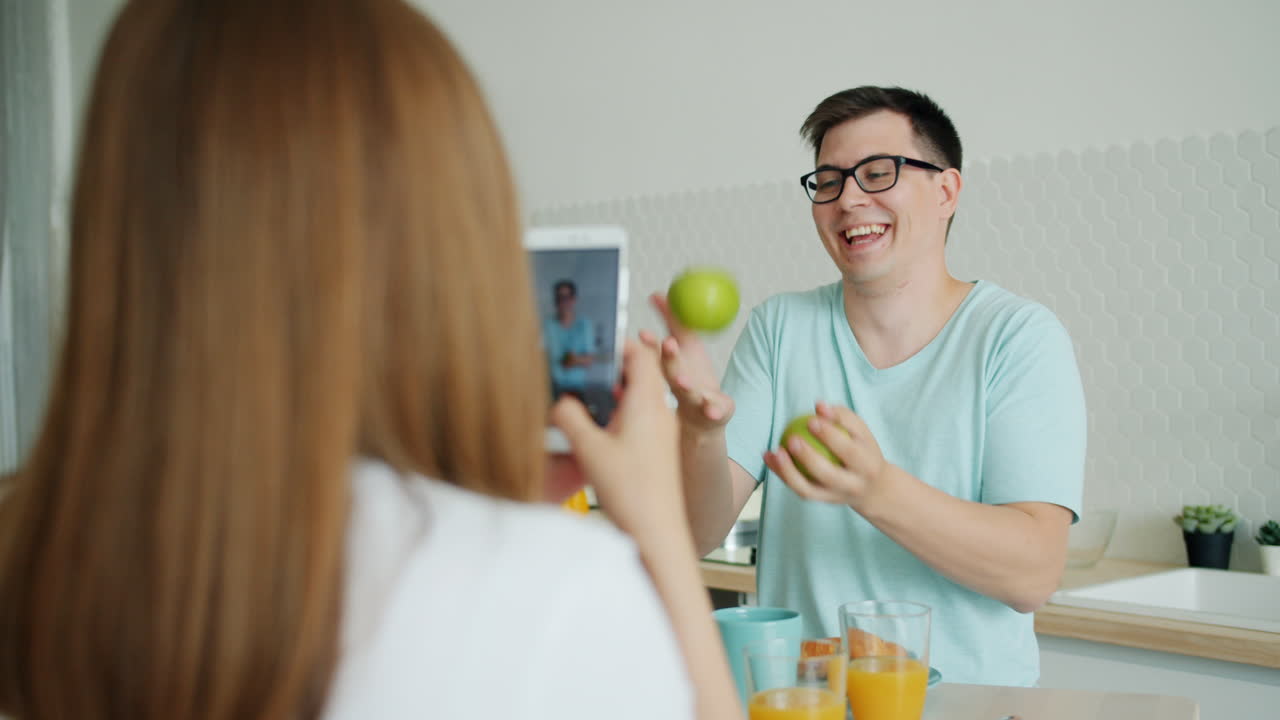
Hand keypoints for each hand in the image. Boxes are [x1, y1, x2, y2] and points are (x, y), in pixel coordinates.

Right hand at [549, 340, 683, 541]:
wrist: (658, 533)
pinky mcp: (658, 447)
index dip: (616, 343)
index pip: (640, 354)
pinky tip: (598, 425)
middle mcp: (660, 411)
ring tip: (584, 393)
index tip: (590, 343)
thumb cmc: (632, 493)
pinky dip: (620, 410)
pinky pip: (641, 415)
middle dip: (611, 365)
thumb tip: (558, 400)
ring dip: (614, 390)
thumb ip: (569, 417)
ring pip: (640, 394)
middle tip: (580, 366)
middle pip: (640, 371)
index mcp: (647, 403)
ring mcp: (662, 429)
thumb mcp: (589, 450)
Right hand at [638, 293, 734, 431]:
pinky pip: (714, 411)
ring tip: (682, 380)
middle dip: (668, 357)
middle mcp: (678, 384)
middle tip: (667, 343)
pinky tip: (711, 409)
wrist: (702, 419)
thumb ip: (672, 320)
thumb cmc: (692, 377)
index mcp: (671, 367)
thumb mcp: (685, 345)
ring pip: (687, 392)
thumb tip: (656, 294)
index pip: (658, 353)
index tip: (644, 332)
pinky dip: (712, 410)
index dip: (651, 344)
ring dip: (683, 384)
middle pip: (670, 369)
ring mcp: (694, 400)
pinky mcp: (712, 413)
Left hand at [763, 401, 892, 507]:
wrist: (872, 490)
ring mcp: (834, 497)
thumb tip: (819, 405)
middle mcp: (852, 486)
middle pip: (828, 475)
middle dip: (808, 458)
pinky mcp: (820, 501)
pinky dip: (782, 474)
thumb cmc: (863, 451)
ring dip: (788, 472)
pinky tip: (769, 457)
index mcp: (867, 466)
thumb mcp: (862, 433)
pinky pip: (797, 489)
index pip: (849, 451)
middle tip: (792, 438)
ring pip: (808, 489)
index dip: (830, 436)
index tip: (811, 419)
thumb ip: (843, 417)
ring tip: (774, 452)